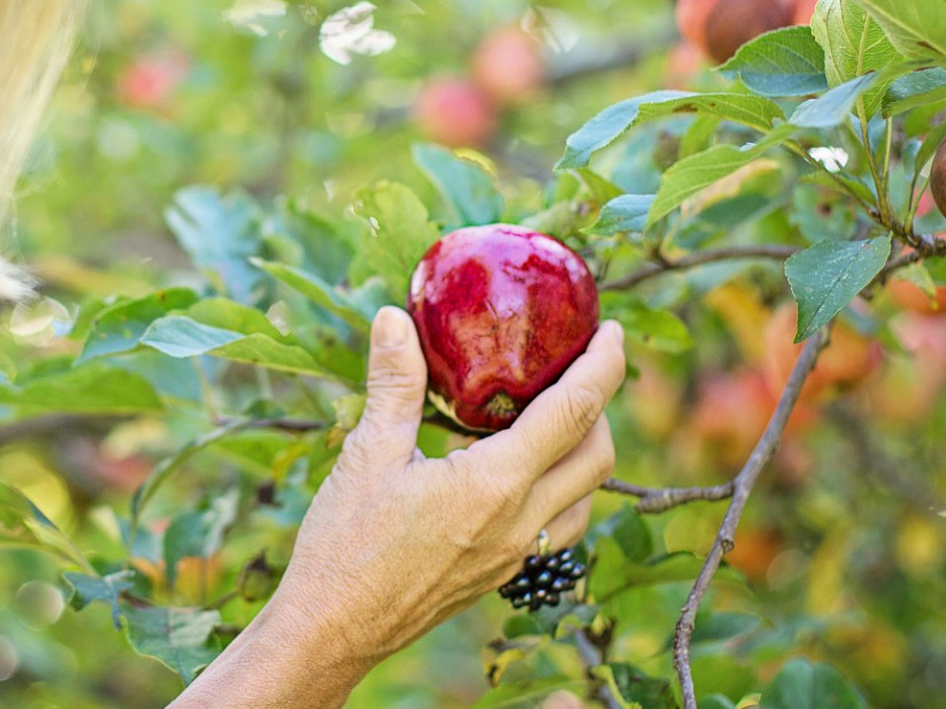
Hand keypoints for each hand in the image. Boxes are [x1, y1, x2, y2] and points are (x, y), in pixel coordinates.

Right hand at [173, 306, 624, 708]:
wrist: (334, 627)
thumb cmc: (347, 543)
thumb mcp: (367, 452)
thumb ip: (394, 382)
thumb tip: (395, 318)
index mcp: (495, 484)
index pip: (574, 413)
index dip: (603, 367)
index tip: (611, 331)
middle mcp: (520, 522)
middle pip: (597, 457)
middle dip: (602, 406)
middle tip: (582, 367)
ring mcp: (515, 554)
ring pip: (585, 499)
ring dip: (587, 452)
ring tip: (557, 415)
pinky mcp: (501, 572)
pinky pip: (558, 526)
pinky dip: (562, 489)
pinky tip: (521, 471)